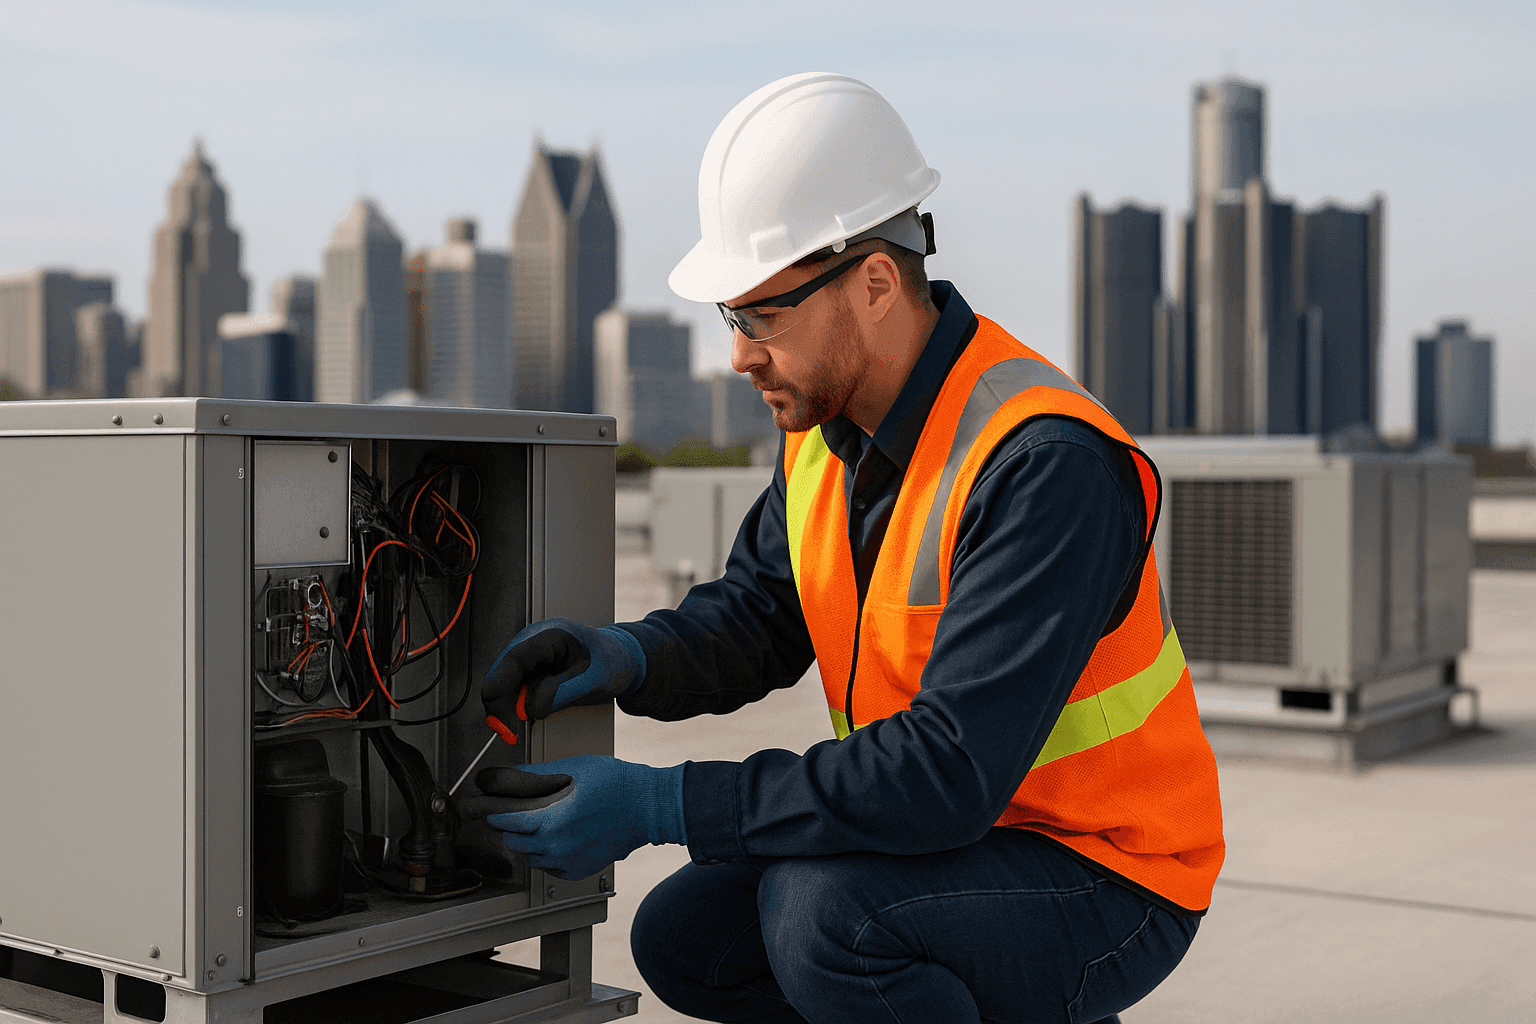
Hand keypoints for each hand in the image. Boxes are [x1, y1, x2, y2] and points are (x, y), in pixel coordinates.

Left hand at [460, 756, 686, 880]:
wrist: (648, 807)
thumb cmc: (615, 784)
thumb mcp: (572, 769)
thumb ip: (533, 775)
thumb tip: (502, 775)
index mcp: (552, 821)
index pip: (507, 821)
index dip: (490, 813)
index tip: (478, 808)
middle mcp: (557, 847)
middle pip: (514, 841)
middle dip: (508, 826)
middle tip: (506, 812)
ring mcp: (568, 861)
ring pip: (530, 856)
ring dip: (526, 841)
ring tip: (536, 822)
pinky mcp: (579, 870)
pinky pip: (549, 865)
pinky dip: (546, 853)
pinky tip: (556, 836)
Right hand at [483, 618, 644, 724]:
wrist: (621, 660)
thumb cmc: (611, 663)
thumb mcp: (592, 681)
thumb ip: (560, 693)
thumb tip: (530, 709)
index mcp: (552, 634)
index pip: (516, 656)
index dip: (499, 681)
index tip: (491, 703)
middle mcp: (536, 640)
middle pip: (504, 670)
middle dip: (501, 700)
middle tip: (507, 729)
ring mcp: (532, 654)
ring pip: (507, 681)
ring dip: (510, 704)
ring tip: (520, 725)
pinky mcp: (532, 667)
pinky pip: (517, 686)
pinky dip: (518, 703)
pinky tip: (528, 714)